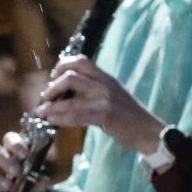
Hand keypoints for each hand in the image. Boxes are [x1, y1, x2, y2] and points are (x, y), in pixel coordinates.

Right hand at [0, 132, 45, 191]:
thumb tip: (41, 180)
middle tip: (17, 172)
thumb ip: (45, 176)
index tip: (25, 155)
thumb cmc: (37, 180)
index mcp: (14, 149)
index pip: (10, 139)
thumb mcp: (46, 176)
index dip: (15, 144)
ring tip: (9, 187)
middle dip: (4, 161)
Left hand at [36, 57, 161, 154]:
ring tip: (41, 112)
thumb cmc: (129, 117)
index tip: (54, 76)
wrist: (149, 131)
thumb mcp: (114, 96)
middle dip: (53, 86)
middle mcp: (105, 85)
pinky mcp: (105, 116)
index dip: (63, 65)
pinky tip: (52, 121)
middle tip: (46, 96)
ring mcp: (106, 100)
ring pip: (70, 98)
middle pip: (71, 76)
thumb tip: (68, 93)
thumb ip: (95, 90)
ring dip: (51, 106)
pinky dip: (60, 118)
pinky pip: (76, 116)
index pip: (82, 60)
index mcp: (107, 78)